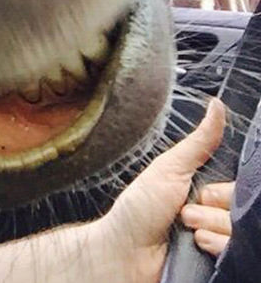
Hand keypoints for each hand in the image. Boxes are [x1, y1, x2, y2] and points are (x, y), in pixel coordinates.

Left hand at [95, 98, 224, 280]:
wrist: (127, 252)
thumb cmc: (140, 208)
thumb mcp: (170, 168)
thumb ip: (198, 142)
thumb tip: (217, 105)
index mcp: (208, 190)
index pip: (239, 187)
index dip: (223, 190)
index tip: (202, 191)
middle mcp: (217, 216)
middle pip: (241, 208)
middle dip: (212, 208)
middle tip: (184, 212)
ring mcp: (218, 240)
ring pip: (238, 231)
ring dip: (210, 227)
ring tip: (186, 230)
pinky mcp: (219, 263)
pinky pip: (236, 253)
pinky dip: (217, 247)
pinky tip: (196, 246)